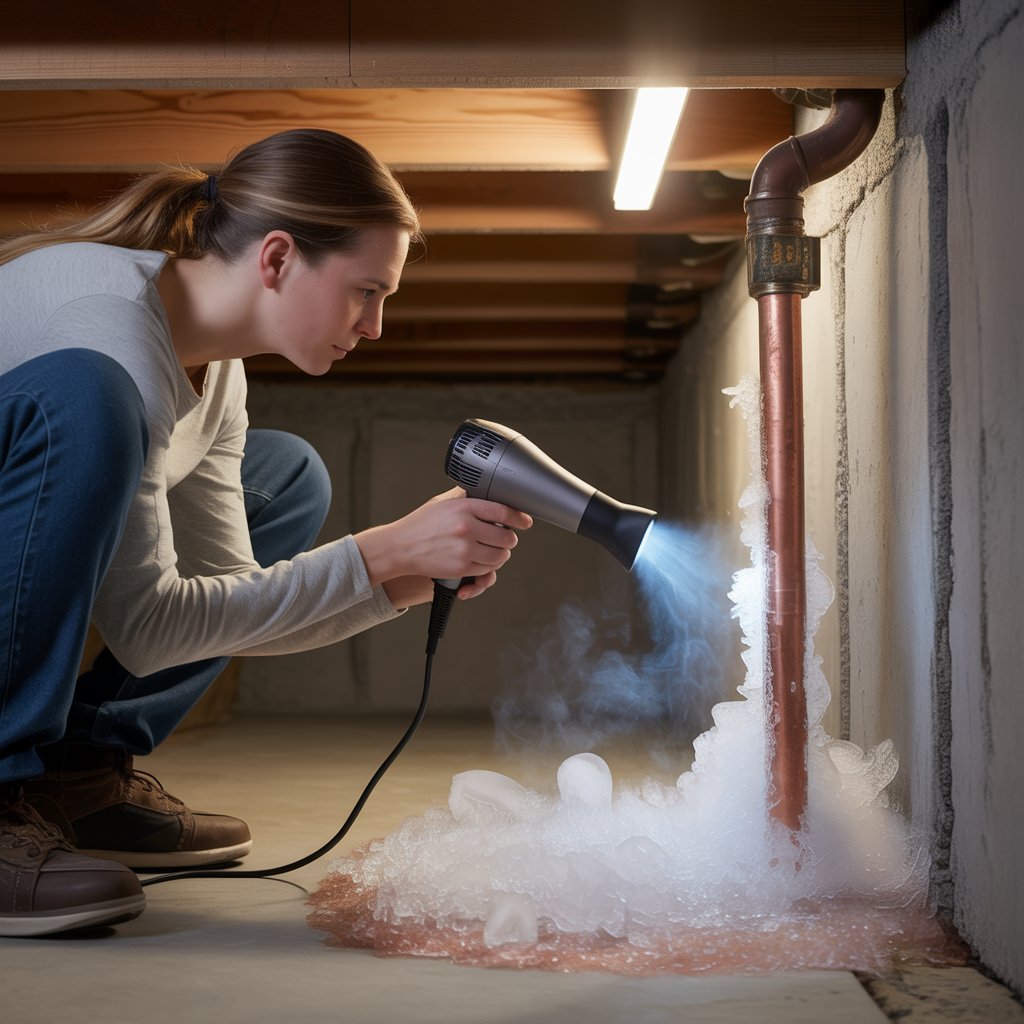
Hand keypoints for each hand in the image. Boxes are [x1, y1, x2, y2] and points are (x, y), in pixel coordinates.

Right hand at [355, 488, 531, 605]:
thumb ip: (465, 495)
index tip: (525, 521)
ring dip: (500, 554)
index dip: (519, 517)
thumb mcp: (443, 502)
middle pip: (506, 537)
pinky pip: (487, 570)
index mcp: (464, 508)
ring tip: (493, 549)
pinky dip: (488, 567)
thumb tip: (487, 489)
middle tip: (503, 537)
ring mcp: (464, 550)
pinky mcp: (461, 568)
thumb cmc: (421, 523)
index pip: (503, 511)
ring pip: (500, 556)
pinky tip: (481, 559)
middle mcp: (466, 528)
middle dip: (508, 538)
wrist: (400, 547)